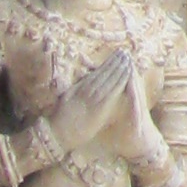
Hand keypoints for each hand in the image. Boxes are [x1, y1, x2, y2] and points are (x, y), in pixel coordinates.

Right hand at [48, 46, 139, 163]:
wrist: (58, 134)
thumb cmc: (61, 119)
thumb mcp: (66, 97)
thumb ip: (76, 86)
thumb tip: (82, 74)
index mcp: (79, 87)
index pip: (97, 72)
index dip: (107, 62)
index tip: (115, 54)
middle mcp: (87, 91)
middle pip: (104, 74)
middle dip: (115, 62)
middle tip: (125, 52)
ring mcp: (94, 99)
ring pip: (110, 80)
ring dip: (120, 69)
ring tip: (128, 59)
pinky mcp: (100, 109)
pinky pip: (112, 93)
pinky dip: (120, 82)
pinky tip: (128, 75)